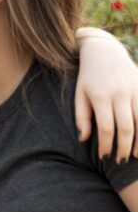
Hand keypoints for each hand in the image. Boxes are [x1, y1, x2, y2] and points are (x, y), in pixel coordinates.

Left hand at [75, 30, 137, 161]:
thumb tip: (84, 139)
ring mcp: (134, 89)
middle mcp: (120, 93)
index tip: (104, 157)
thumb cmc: (88, 76)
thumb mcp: (79, 95)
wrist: (104, 50)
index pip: (106, 128)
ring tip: (135, 155)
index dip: (107, 145)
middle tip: (119, 161)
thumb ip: (81, 117)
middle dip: (124, 147)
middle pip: (126, 127)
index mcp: (101, 96)